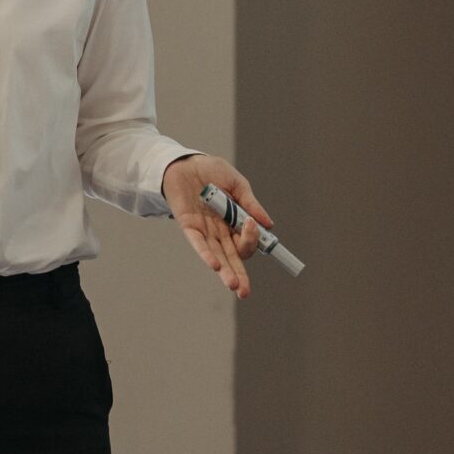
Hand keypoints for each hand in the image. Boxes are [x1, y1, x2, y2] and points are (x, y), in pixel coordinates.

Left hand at [162, 154, 268, 298]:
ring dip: (226, 271)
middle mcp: (220, 231)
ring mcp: (204, 230)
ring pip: (217, 255)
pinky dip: (207, 254)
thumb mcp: (237, 184)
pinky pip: (198, 243)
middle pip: (232, 257)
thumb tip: (269, 225)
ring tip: (233, 285)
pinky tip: (216, 266)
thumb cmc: (211, 171)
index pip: (246, 241)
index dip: (254, 241)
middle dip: (239, 275)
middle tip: (244, 291)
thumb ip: (251, 204)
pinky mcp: (189, 225)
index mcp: (234, 223)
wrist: (185, 162)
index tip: (259, 232)